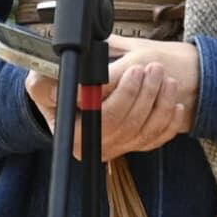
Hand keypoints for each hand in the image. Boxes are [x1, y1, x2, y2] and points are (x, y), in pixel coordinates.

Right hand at [24, 35, 197, 157]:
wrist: (72, 94)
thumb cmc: (55, 87)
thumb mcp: (41, 82)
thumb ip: (46, 86)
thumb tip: (69, 94)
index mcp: (74, 135)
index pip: (105, 118)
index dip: (124, 94)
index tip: (135, 70)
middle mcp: (98, 147)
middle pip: (129, 123)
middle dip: (146, 92)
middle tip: (154, 68)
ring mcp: (119, 148)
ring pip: (147, 129)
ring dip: (161, 103)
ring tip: (165, 78)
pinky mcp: (135, 145)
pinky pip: (159, 137)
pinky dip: (170, 121)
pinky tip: (174, 103)